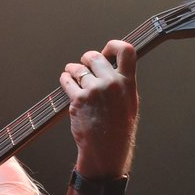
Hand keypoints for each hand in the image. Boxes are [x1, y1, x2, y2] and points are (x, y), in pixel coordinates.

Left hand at [60, 40, 138, 178]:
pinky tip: (66, 80)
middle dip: (87, 58)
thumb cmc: (118, 128)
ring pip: (78, 68)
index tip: (106, 50)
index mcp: (127, 82)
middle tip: (84, 63)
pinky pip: (67, 81)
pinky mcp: (78, 100)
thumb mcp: (129, 102)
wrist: (107, 149)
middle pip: (94, 56)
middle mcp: (111, 83)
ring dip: (72, 69)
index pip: (126, 51)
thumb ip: (122, 82)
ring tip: (71, 72)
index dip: (113, 45)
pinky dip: (65, 79)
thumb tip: (111, 66)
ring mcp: (94, 91)